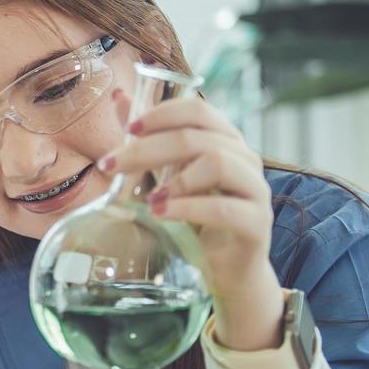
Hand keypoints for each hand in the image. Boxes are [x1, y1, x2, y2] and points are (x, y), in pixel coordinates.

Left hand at [99, 90, 283, 351]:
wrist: (225, 270)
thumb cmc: (196, 219)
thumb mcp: (167, 175)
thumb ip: (148, 140)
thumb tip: (118, 98)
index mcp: (225, 141)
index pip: (198, 110)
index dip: (162, 114)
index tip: (128, 129)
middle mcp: (245, 158)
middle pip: (198, 137)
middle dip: (149, 148)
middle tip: (111, 165)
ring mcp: (255, 189)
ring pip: (218, 163)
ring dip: (175, 178)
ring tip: (147, 198)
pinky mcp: (257, 223)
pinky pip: (224, 208)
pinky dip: (188, 208)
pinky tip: (161, 213)